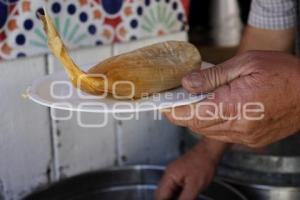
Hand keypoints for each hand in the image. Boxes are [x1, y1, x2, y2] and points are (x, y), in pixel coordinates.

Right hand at [155, 139, 227, 199]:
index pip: (160, 196)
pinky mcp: (180, 174)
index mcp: (169, 177)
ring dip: (174, 197)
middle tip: (183, 199)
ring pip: (169, 192)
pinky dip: (179, 194)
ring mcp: (174, 174)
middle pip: (162, 194)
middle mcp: (169, 175)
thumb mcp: (194, 187)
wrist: (209, 152)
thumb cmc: (203, 165)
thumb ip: (184, 199)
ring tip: (186, 197)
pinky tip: (186, 197)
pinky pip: (175, 188)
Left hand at [164, 51, 299, 147]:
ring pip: (209, 132)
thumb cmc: (283, 73)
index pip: (192, 114)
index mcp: (234, 106)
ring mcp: (246, 136)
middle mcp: (239, 126)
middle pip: (198, 125)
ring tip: (196, 102)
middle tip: (178, 100)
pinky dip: (214, 123)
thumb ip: (213, 77)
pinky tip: (216, 110)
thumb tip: (187, 83)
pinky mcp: (252, 139)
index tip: (164, 104)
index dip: (174, 110)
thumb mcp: (245, 64)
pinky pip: (223, 135)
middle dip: (183, 114)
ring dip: (198, 119)